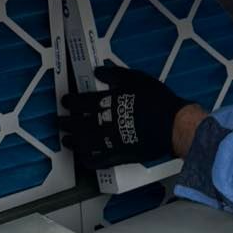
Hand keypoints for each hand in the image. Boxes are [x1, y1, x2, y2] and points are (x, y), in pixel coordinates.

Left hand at [59, 65, 193, 168]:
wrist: (173, 124)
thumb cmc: (157, 100)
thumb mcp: (137, 79)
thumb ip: (115, 75)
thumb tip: (99, 72)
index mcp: (106, 102)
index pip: (81, 102)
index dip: (71, 101)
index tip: (65, 101)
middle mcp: (103, 123)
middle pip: (78, 123)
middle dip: (67, 122)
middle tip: (59, 121)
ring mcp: (110, 142)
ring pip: (84, 143)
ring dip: (73, 141)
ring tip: (66, 140)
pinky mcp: (119, 156)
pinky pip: (99, 161)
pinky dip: (89, 160)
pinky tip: (84, 159)